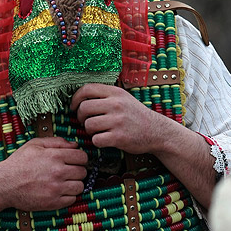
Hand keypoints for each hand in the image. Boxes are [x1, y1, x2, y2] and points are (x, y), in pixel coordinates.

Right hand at [0, 137, 88, 210]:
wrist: (4, 184)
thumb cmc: (18, 163)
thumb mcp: (35, 144)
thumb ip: (56, 142)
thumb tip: (75, 145)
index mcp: (55, 156)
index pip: (83, 157)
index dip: (80, 158)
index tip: (75, 161)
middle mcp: (58, 172)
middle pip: (83, 172)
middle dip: (78, 171)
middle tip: (68, 172)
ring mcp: (56, 188)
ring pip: (80, 187)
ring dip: (74, 184)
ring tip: (64, 182)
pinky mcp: (53, 202)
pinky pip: (72, 200)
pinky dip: (68, 196)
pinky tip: (59, 191)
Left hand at [70, 83, 215, 208]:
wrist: (157, 132)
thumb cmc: (136, 116)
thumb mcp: (123, 98)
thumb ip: (105, 96)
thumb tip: (79, 99)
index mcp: (115, 92)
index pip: (86, 89)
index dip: (75, 99)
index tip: (74, 107)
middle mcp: (116, 104)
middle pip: (84, 108)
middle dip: (81, 117)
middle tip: (86, 122)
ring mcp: (118, 121)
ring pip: (88, 125)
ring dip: (89, 130)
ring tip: (98, 131)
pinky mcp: (119, 137)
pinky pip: (96, 140)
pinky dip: (97, 142)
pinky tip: (105, 140)